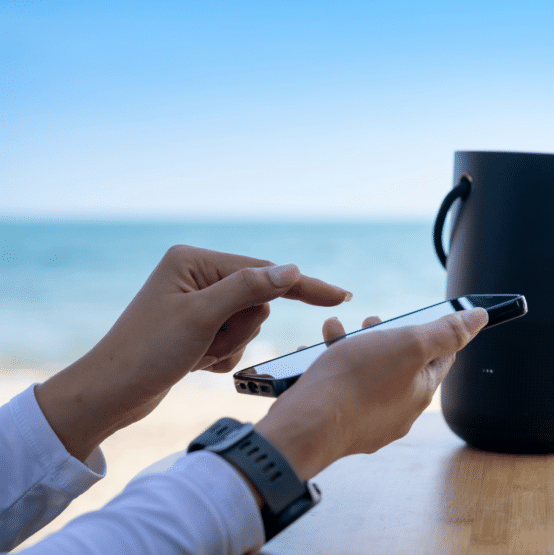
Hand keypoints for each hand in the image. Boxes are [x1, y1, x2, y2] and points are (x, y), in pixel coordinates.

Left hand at [35, 245, 350, 461]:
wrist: (110, 395)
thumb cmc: (146, 352)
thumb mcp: (202, 317)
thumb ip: (249, 288)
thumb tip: (291, 270)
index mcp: (194, 261)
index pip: (263, 271)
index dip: (302, 286)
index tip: (341, 297)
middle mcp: (196, 276)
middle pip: (257, 300)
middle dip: (241, 328)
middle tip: (206, 342)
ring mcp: (197, 304)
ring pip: (248, 324)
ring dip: (229, 346)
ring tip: (195, 355)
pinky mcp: (196, 329)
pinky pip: (233, 342)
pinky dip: (221, 357)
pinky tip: (192, 363)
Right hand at [254, 308, 487, 480]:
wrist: (305, 426)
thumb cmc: (355, 383)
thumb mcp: (409, 344)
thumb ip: (446, 332)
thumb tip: (479, 318)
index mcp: (420, 392)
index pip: (441, 358)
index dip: (432, 332)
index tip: (415, 318)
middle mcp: (398, 412)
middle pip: (401, 365)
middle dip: (386, 337)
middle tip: (370, 322)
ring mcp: (367, 421)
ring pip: (367, 375)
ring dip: (353, 346)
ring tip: (335, 329)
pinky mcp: (339, 424)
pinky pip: (341, 390)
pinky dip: (331, 368)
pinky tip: (313, 353)